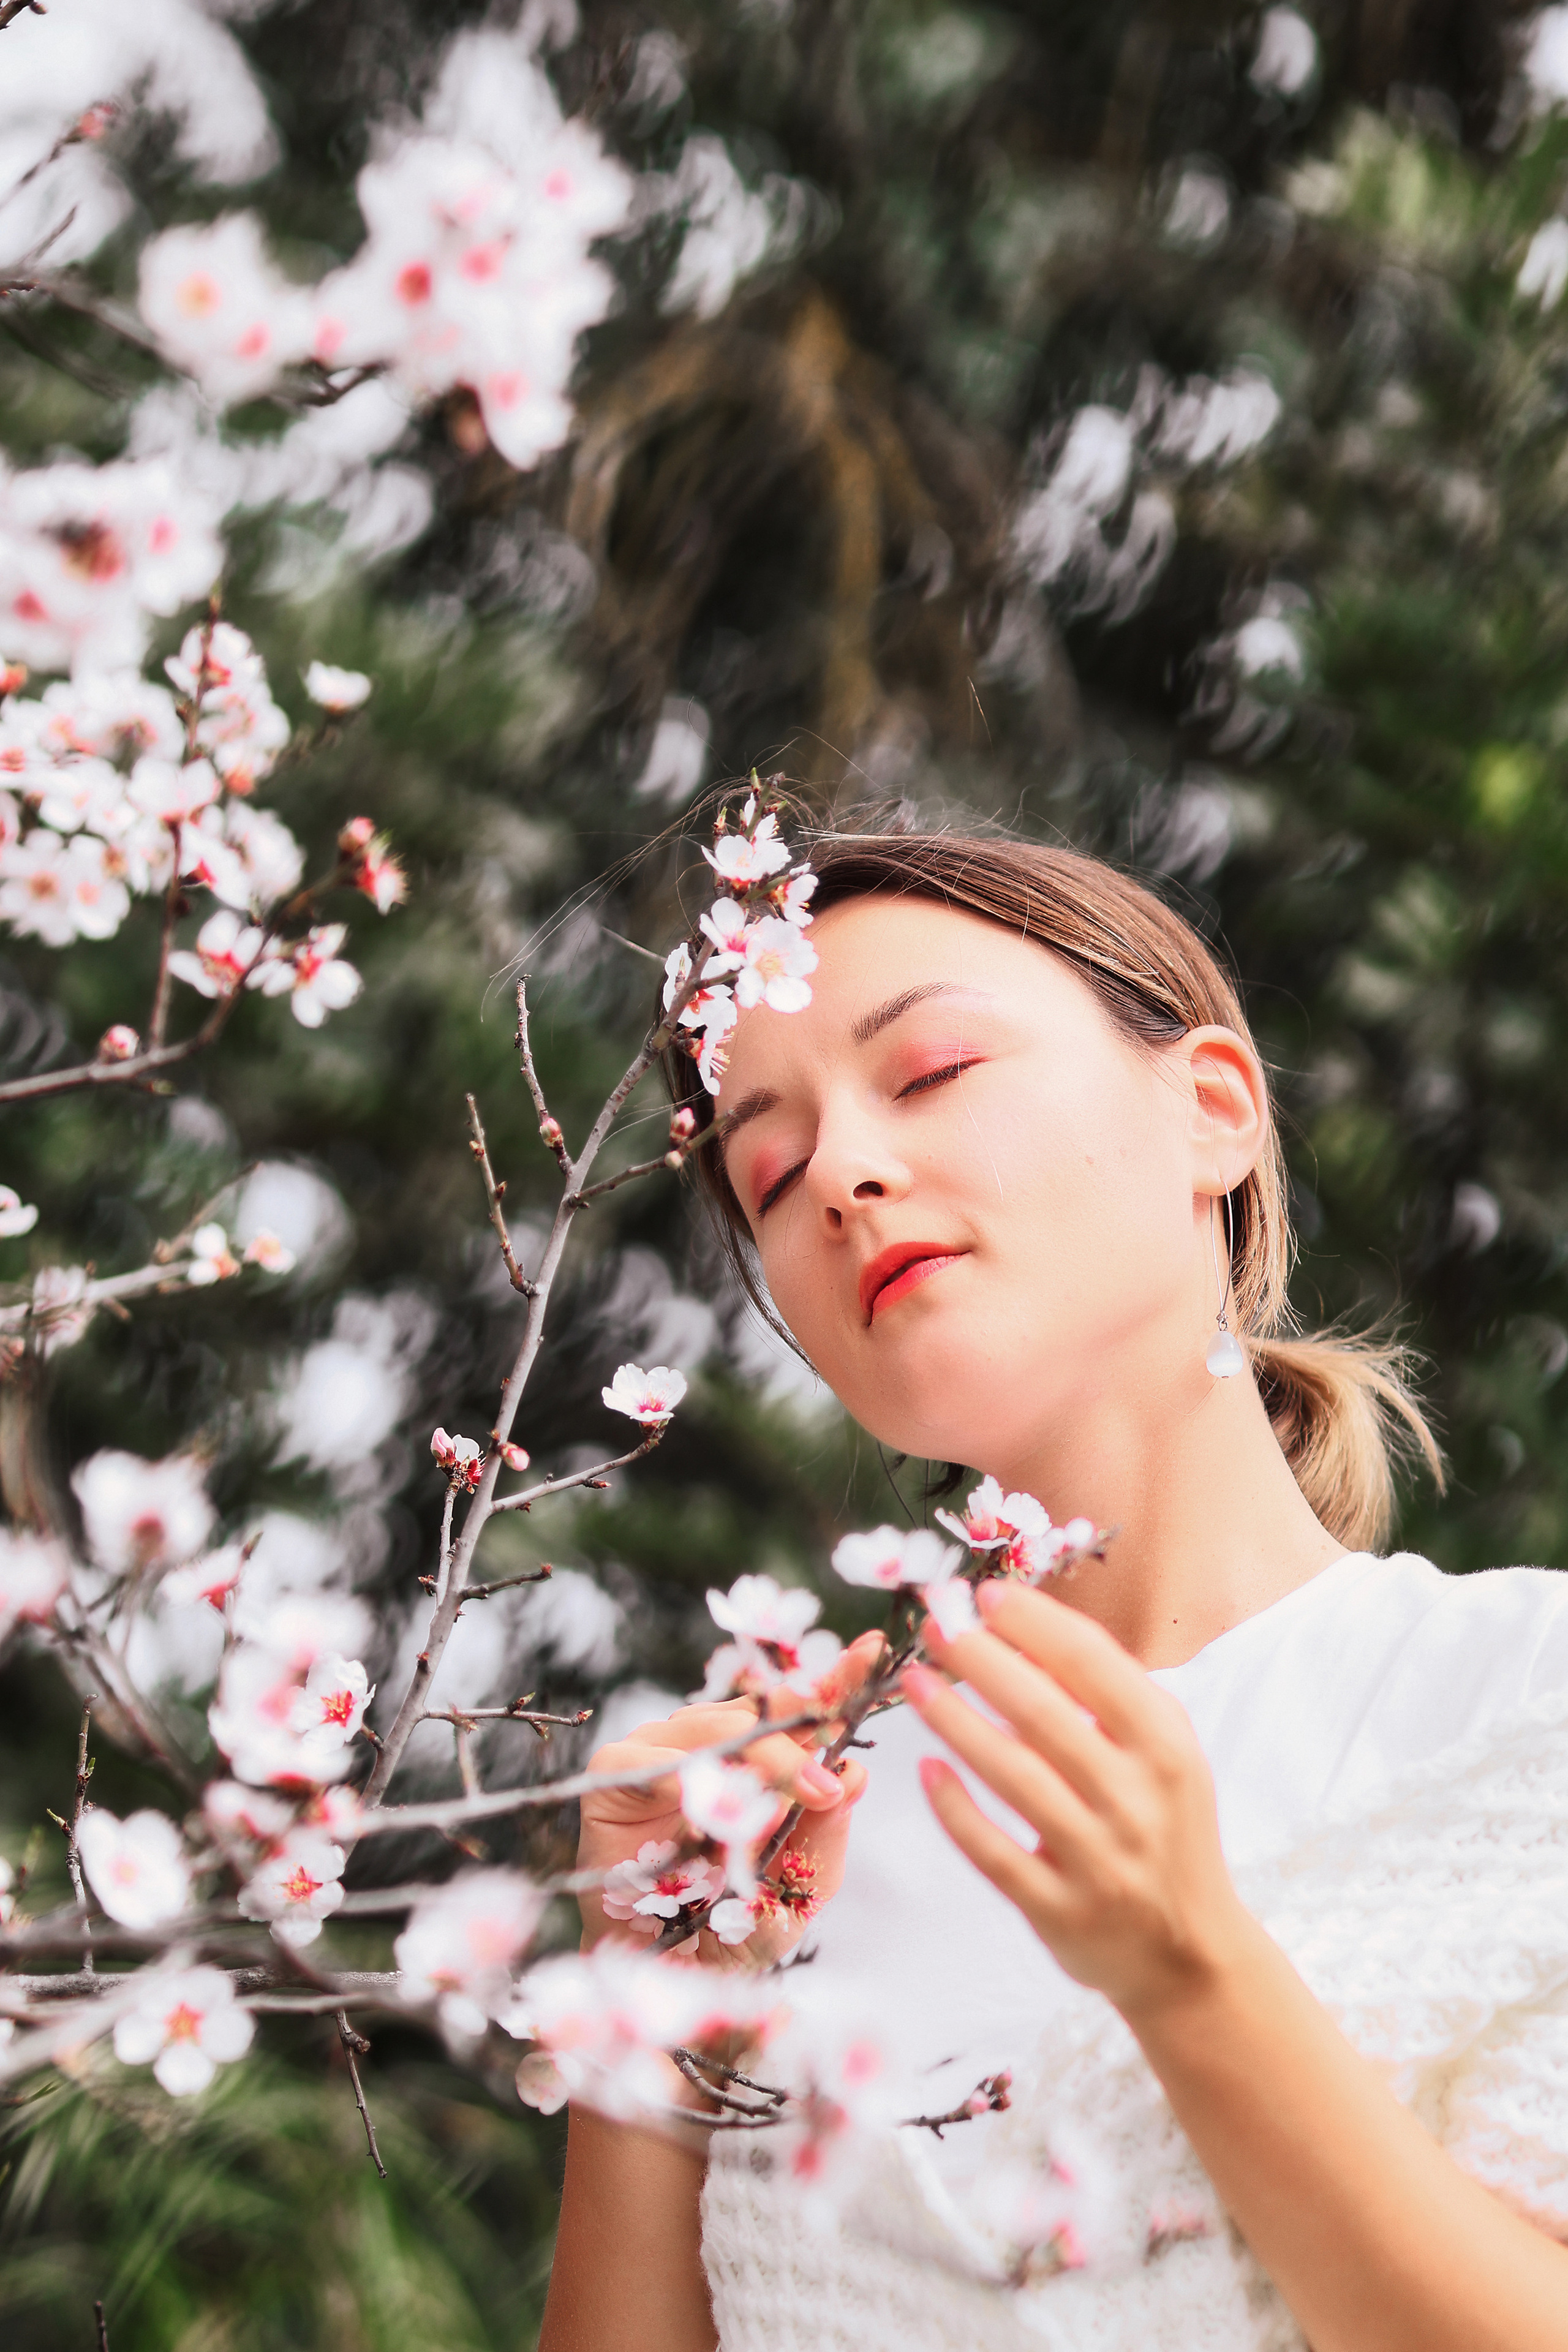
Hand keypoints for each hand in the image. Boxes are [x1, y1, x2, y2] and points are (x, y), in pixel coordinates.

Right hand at [577, 1633, 880, 1968]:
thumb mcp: (796, 1891)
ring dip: (761, 1764)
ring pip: (716, 1730)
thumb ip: (824, 1836)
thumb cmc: (730, 1931)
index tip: (873, 1654)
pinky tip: (714, 1808)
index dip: (834, 1679)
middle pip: (761, 1708)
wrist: (660, 1980)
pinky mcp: (615, 1774)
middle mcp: (710, 1741)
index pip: (799, 1707)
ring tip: (800, 1798)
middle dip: (804, 1723)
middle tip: (833, 1767)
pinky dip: (687, 1783)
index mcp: (756, 1756)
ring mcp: (660, 1750)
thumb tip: (854, 1774)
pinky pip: (653, 1764)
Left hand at [905, 1580, 1248, 2024]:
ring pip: (1011, 1775)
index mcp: (1164, 1748)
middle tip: (934, 1624)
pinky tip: (927, 1769)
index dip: (1034, 1623)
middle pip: (1042, 1713)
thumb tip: (1030, 1628)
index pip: (1093, 1665)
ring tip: (914, 1682)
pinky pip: (993, 1852)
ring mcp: (1096, 1859)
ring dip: (955, 1721)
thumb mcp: (1165, 1755)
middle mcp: (1133, 1800)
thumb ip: (1112, 1696)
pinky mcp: (1058, 1910)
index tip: (985, 1592)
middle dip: (981, 1659)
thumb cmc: (1165, 1827)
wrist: (1190, 1954)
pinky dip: (956, 1809)